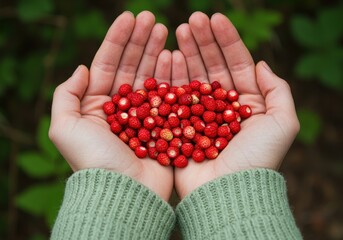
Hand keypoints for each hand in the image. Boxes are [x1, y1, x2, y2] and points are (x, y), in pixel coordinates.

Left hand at [49, 11, 173, 200]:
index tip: (130, 17)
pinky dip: (172, 75)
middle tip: (153, 18)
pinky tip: (175, 55)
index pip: (108, 64)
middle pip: (132, 66)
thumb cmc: (94, 161)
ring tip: (166, 30)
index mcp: (98, 105)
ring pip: (152, 76)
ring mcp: (146, 115)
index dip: (118, 40)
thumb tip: (81, 68)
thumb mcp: (65, 127)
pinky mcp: (165, 124)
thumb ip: (66, 95)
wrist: (124, 192)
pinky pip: (169, 94)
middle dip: (141, 41)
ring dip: (158, 52)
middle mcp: (123, 108)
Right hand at [174, 12, 299, 198]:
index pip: (236, 64)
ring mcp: (198, 115)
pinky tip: (169, 57)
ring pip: (192, 77)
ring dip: (186, 53)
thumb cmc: (257, 160)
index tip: (215, 18)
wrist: (227, 192)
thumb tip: (261, 63)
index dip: (226, 40)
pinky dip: (172, 76)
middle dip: (203, 41)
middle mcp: (221, 107)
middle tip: (192, 20)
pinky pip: (175, 96)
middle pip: (212, 66)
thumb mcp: (282, 123)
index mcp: (246, 104)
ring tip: (178, 31)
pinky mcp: (180, 125)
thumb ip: (278, 90)